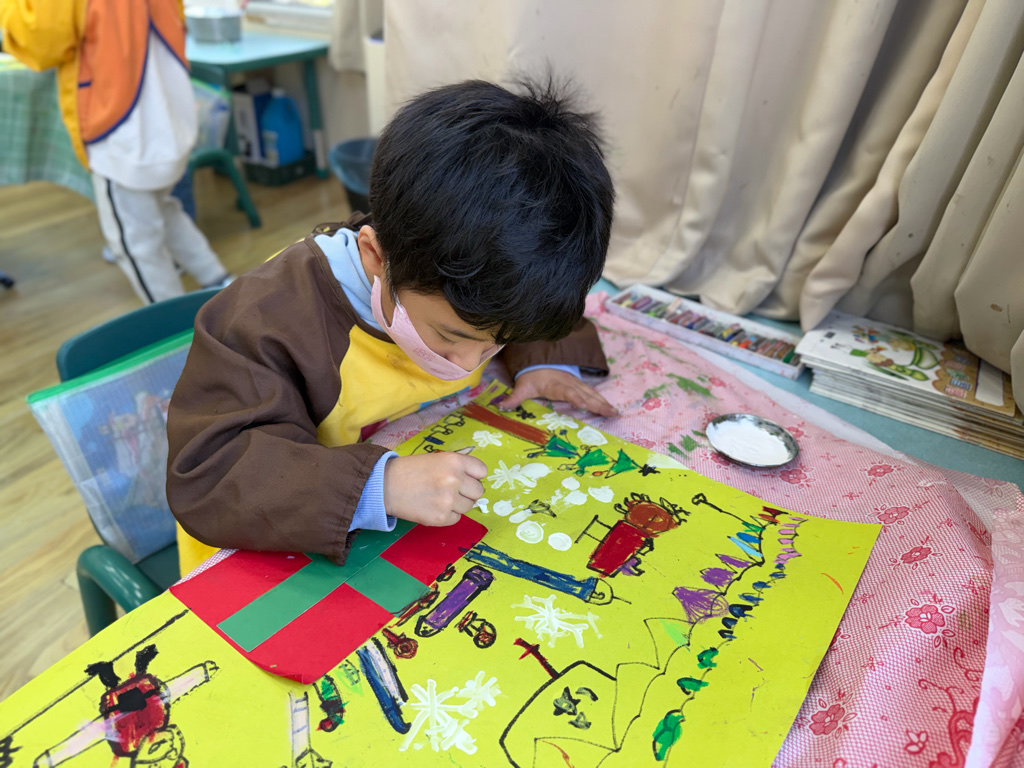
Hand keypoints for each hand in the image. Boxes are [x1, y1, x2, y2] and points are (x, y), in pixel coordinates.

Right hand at [383, 452, 487, 525]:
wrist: (386, 485)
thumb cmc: (411, 470)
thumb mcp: (437, 459)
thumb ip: (458, 468)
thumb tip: (476, 482)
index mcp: (454, 461)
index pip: (482, 471)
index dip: (474, 476)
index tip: (466, 478)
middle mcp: (454, 479)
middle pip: (478, 492)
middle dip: (467, 492)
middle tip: (451, 490)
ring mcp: (448, 500)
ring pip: (468, 506)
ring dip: (458, 504)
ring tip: (439, 498)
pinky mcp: (440, 517)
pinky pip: (456, 518)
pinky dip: (448, 515)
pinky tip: (433, 507)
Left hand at [501, 368, 617, 416]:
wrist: (539, 362)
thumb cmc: (531, 378)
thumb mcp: (522, 387)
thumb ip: (513, 398)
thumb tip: (499, 406)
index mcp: (556, 385)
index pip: (568, 392)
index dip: (576, 398)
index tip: (585, 405)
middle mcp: (569, 384)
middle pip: (586, 394)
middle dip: (598, 404)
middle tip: (611, 413)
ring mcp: (577, 384)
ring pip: (592, 394)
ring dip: (604, 404)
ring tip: (615, 413)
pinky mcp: (580, 386)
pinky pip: (593, 394)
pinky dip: (603, 401)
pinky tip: (611, 409)